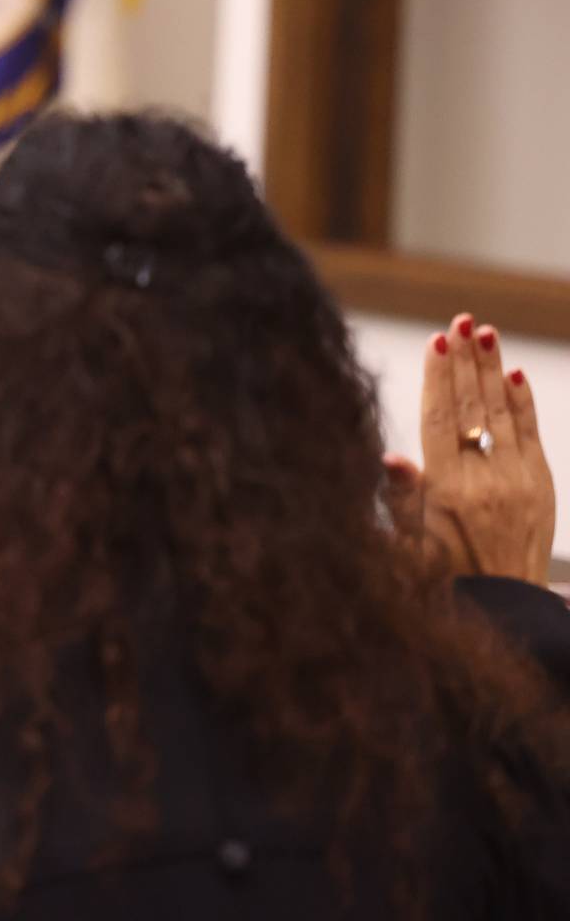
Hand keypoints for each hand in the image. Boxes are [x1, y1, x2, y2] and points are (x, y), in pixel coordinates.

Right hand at [384, 313, 554, 583]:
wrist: (502, 609)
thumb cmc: (440, 578)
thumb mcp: (406, 544)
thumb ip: (399, 497)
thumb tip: (388, 456)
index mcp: (446, 492)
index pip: (441, 421)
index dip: (438, 379)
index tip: (436, 342)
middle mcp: (485, 481)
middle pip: (474, 407)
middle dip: (466, 361)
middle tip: (463, 321)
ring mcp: (518, 482)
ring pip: (504, 414)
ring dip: (493, 370)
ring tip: (485, 333)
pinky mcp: (540, 486)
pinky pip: (531, 435)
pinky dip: (522, 403)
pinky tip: (512, 375)